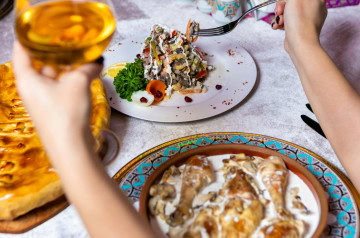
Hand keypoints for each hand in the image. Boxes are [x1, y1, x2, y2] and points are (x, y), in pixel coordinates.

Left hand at [12, 42, 102, 156]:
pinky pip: (61, 88)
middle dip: (55, 52)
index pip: (22, 51)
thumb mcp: (78, 83)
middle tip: (69, 40)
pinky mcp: (55, 109)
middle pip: (40, 63)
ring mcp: (43, 100)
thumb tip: (97, 60)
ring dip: (67, 67)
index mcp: (27, 79)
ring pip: (53, 76)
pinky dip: (71, 80)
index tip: (43, 28)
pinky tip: (86, 75)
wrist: (71, 148)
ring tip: (82, 56)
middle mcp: (32, 89)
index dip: (30, 37)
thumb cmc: (66, 115)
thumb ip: (88, 67)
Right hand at [271, 0, 327, 52]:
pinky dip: (281, 24)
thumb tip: (289, 1)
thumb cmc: (300, 20)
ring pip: (289, 12)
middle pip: (293, 2)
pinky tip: (277, 26)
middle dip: (282, 6)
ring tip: (278, 22)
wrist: (300, 43)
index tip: (285, 2)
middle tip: (279, 11)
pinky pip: (288, 22)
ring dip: (280, 16)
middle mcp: (314, 8)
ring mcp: (306, 19)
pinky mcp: (299, 28)